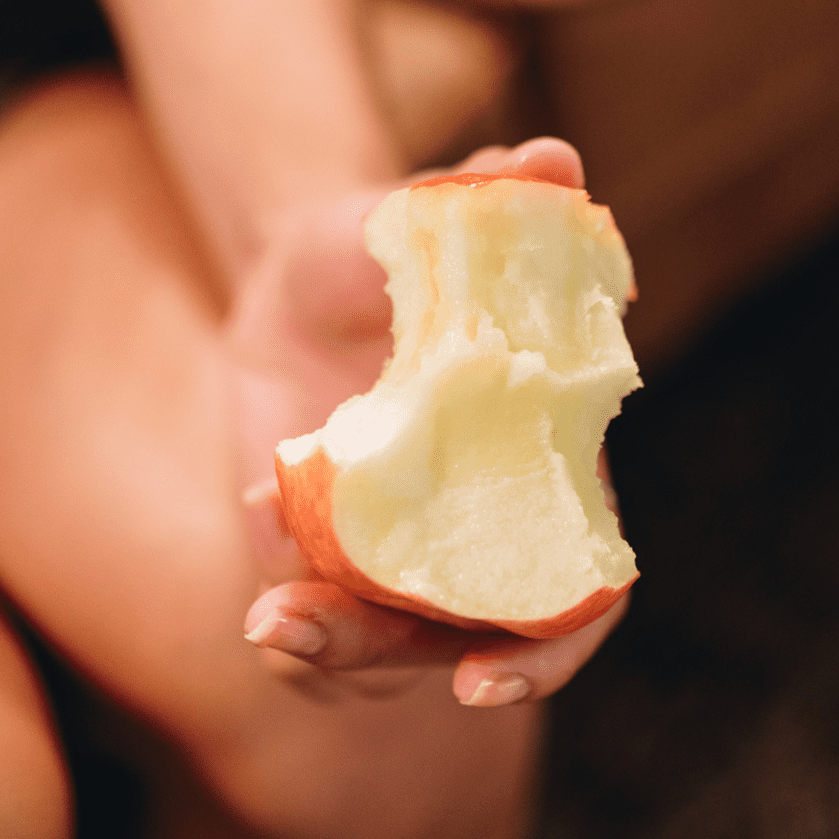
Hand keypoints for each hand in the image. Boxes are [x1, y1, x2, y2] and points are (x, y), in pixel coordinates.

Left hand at [229, 137, 621, 704]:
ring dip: (326, 652)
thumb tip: (552, 157)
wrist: (307, 268)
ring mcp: (410, 552)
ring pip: (387, 652)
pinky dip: (289, 612)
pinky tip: (259, 536)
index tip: (481, 681)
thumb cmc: (391, 237)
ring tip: (265, 617)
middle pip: (466, 646)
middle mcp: (488, 529)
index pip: (580, 599)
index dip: (548, 655)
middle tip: (300, 630)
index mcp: (548, 472)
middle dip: (385, 659)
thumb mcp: (423, 209)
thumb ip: (488, 194)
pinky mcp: (336, 556)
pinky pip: (321, 621)